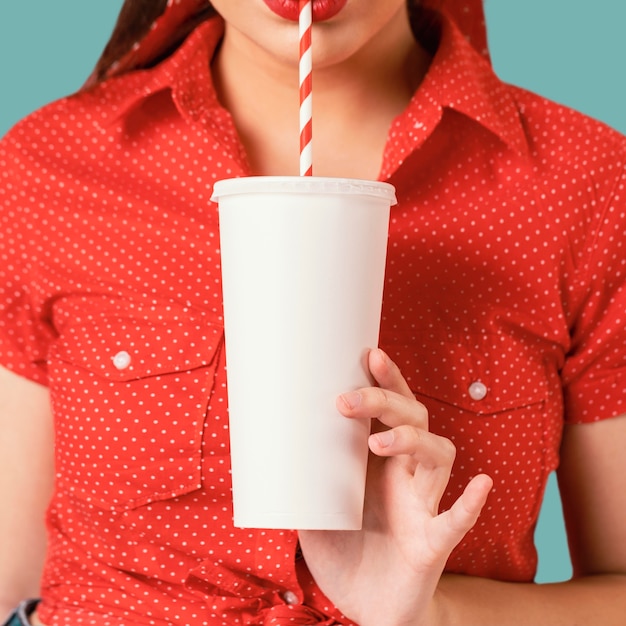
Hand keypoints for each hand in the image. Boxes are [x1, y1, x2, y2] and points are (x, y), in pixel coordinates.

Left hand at [298, 349, 492, 625]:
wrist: (366, 609)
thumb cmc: (345, 555)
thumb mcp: (312, 513)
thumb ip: (300, 483)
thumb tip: (267, 450)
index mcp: (380, 464)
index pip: (392, 409)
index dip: (387, 381)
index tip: (369, 354)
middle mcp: (406, 477)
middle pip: (415, 420)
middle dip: (387, 402)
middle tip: (348, 400)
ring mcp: (422, 507)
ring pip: (438, 456)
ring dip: (413, 440)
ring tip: (381, 442)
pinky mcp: (431, 544)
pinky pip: (456, 520)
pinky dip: (469, 503)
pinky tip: (479, 484)